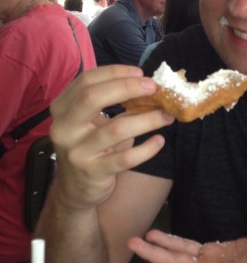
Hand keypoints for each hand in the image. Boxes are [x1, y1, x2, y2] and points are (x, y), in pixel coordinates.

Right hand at [49, 65, 173, 210]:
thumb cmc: (89, 147)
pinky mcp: (93, 172)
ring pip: (116, 129)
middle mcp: (64, 128)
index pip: (87, 81)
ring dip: (147, 119)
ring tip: (167, 115)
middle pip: (93, 98)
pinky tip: (159, 141)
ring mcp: (77, 151)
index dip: (115, 72)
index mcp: (62, 109)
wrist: (75, 189)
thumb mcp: (91, 123)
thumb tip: (148, 85)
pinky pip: (126, 158)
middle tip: (153, 88)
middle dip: (127, 88)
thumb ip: (111, 104)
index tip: (141, 73)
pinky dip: (147, 148)